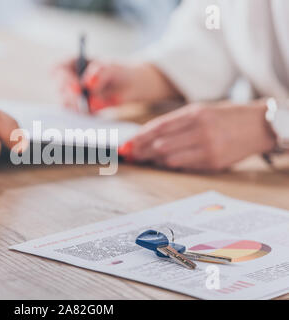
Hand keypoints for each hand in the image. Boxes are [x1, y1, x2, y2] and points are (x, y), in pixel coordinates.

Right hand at [55, 59, 179, 112]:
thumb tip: (88, 84)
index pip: (57, 70)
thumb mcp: (113, 68)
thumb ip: (100, 73)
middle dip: (74, 97)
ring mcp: (72, 96)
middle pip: (60, 90)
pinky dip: (89, 114)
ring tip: (104, 102)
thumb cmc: (121, 71)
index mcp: (72, 63)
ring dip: (83, 107)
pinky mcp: (79, 110)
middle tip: (90, 102)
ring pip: (67, 105)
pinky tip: (103, 108)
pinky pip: (77, 116)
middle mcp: (68, 80)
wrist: (132, 86)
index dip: (63, 79)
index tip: (78, 87)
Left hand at [119, 101, 275, 171]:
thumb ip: (177, 122)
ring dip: (154, 158)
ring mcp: (207, 147)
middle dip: (142, 149)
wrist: (260, 126)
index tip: (127, 143)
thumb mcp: (202, 111)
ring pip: (168, 156)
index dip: (140, 137)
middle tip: (131, 154)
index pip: (159, 126)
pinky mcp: (213, 162)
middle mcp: (200, 129)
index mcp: (195, 113)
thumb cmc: (227, 117)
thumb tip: (150, 135)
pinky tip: (163, 162)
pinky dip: (169, 163)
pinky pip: (182, 165)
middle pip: (160, 143)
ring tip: (145, 157)